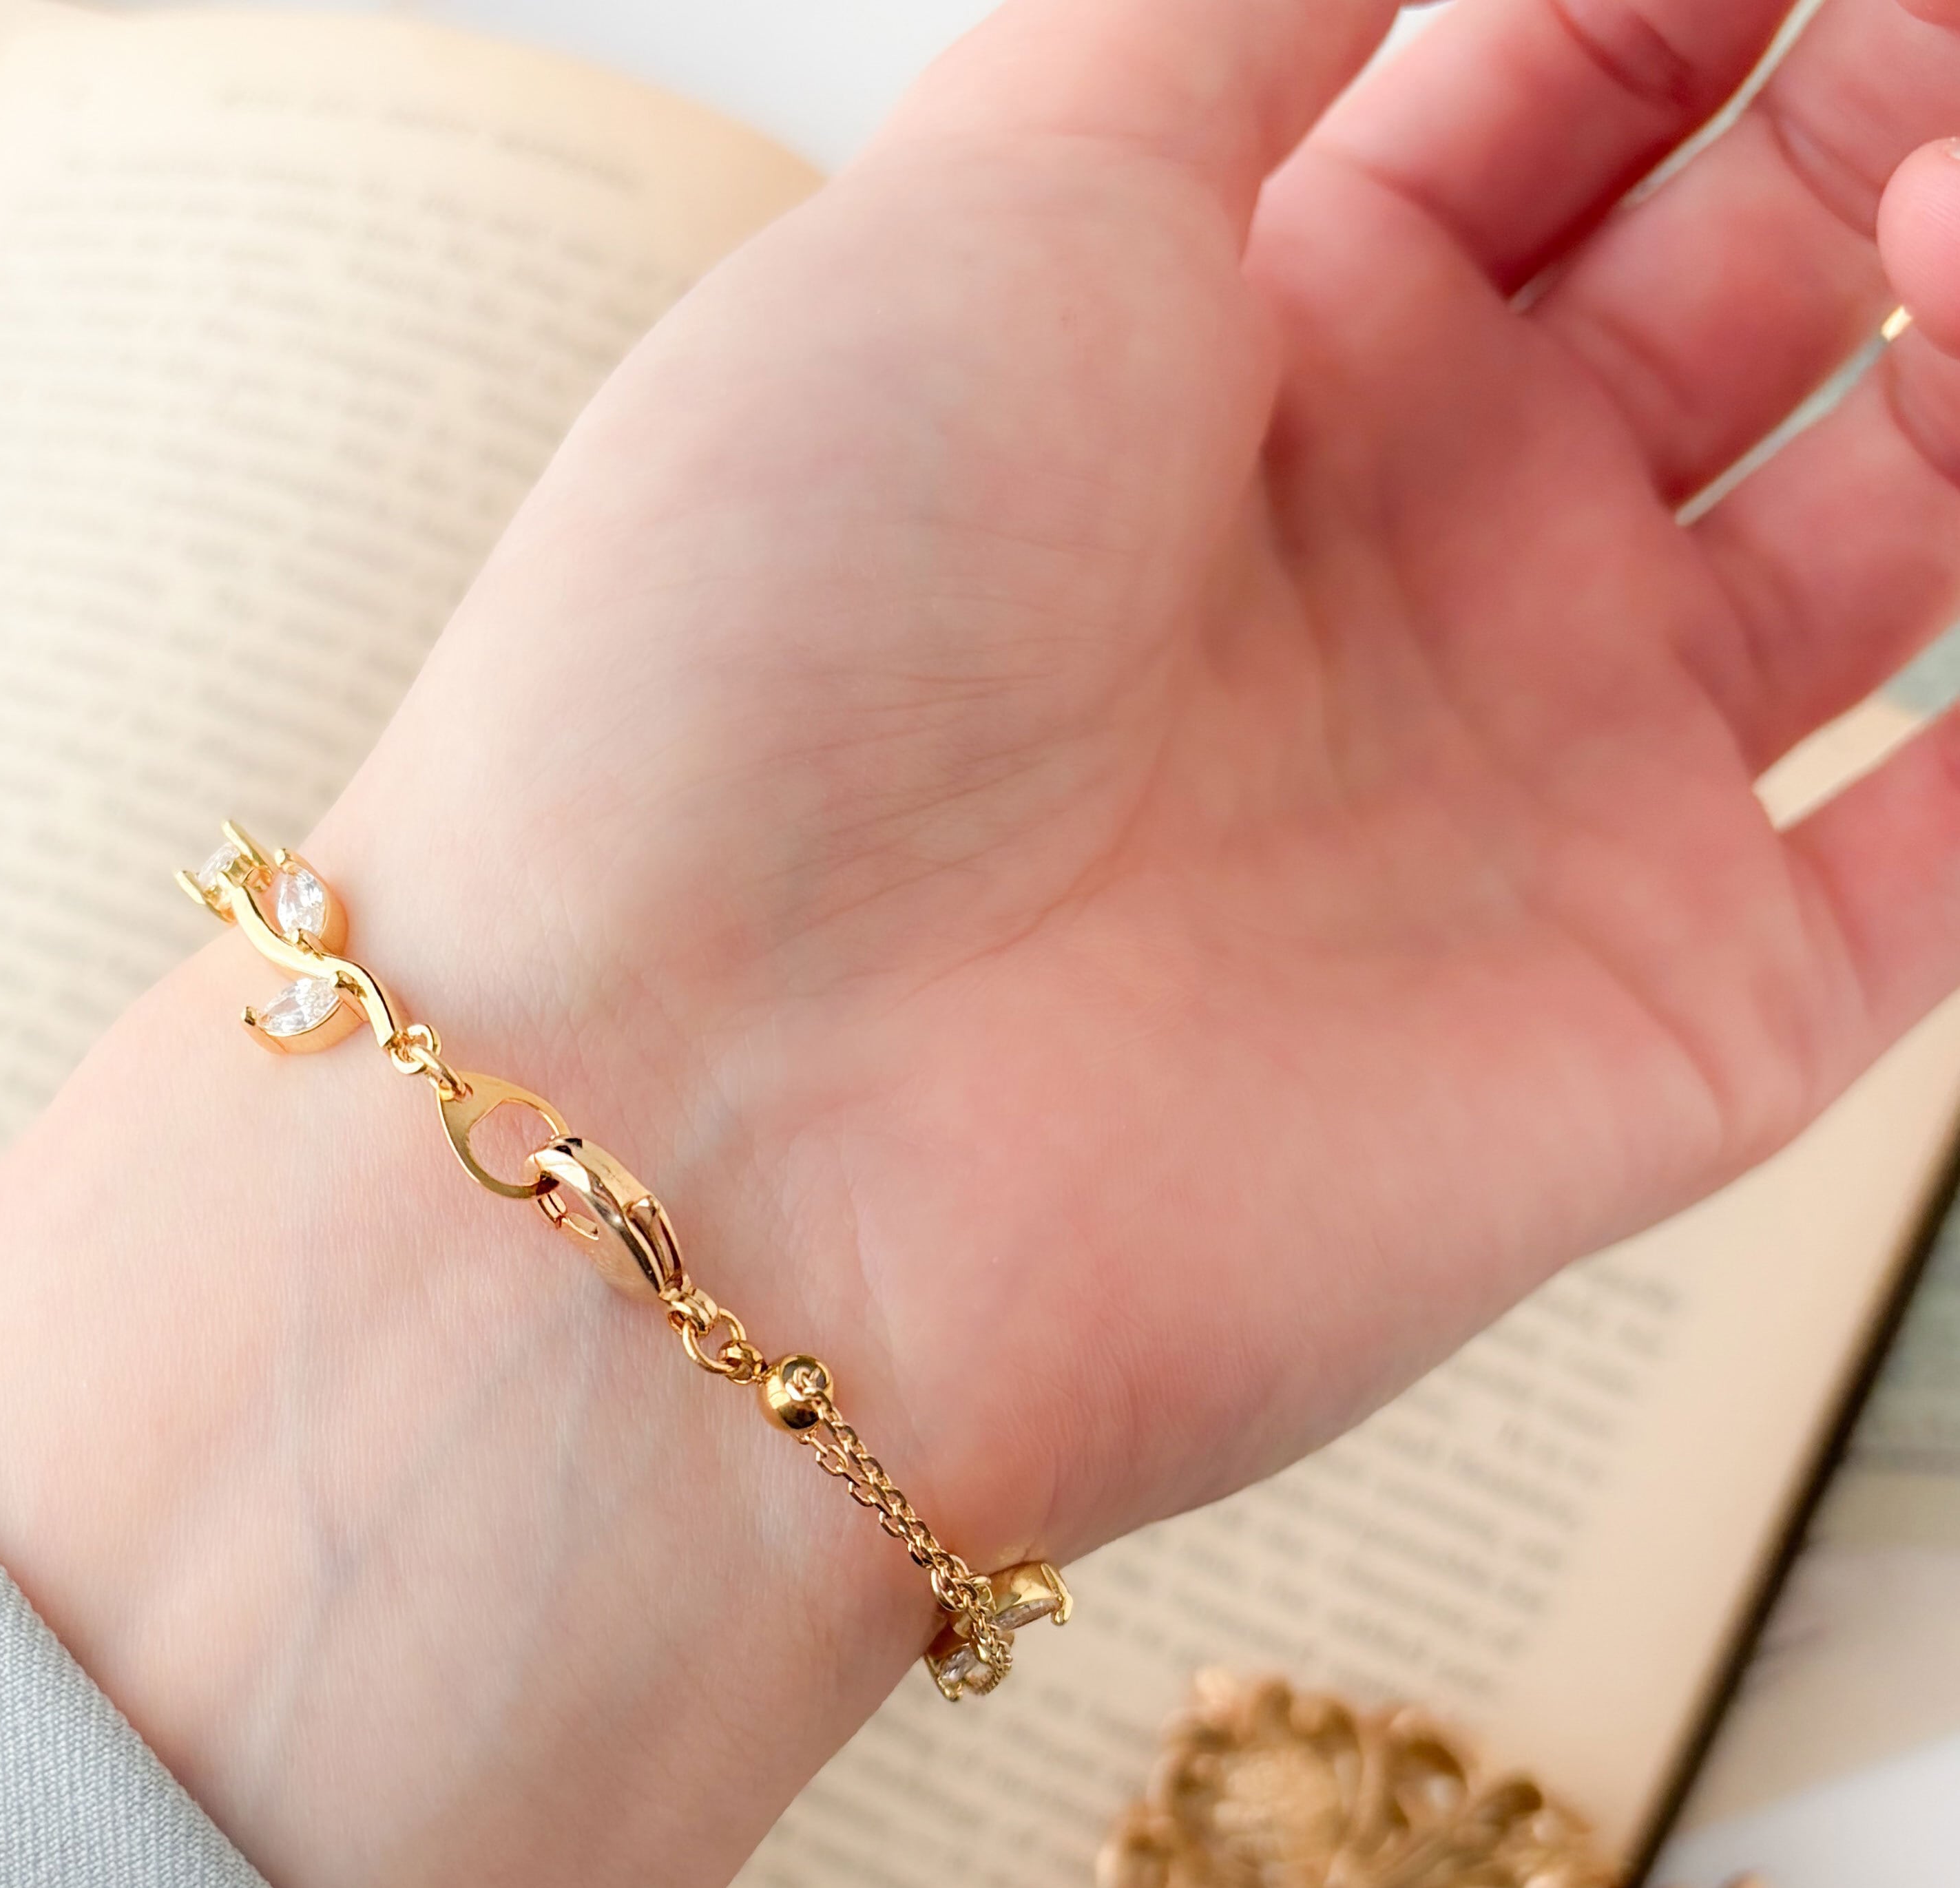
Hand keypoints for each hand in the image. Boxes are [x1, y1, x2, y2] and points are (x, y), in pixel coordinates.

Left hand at [0, 0, 1959, 1887]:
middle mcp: (1408, 574)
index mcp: (1241, 361)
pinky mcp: (1668, 1030)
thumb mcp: (1000, 188)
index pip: (1574, 77)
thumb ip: (1252, 0)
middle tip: (1932, 39)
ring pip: (1912, 518)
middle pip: (1759, 268)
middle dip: (1888, 101)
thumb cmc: (765, 644)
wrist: (705, 1123)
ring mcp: (1549, 800)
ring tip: (1950, 193)